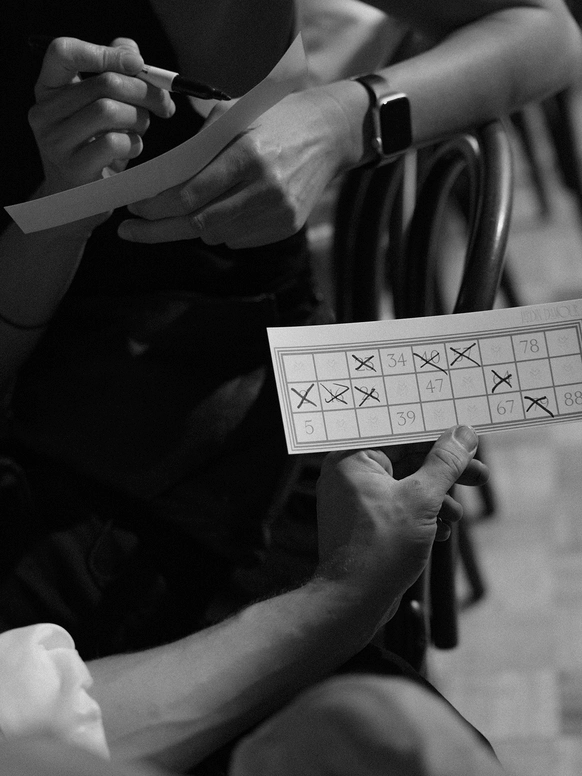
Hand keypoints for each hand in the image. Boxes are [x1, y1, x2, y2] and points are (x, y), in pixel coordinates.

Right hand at [28, 36, 174, 195]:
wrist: (78, 202)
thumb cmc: (95, 150)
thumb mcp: (100, 110)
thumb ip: (112, 75)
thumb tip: (131, 50)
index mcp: (48, 89)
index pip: (64, 51)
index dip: (104, 52)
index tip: (137, 63)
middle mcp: (44, 113)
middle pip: (103, 83)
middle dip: (143, 91)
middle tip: (163, 104)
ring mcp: (55, 142)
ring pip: (110, 110)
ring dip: (140, 119)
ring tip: (142, 129)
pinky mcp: (73, 168)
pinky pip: (114, 143)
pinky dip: (134, 144)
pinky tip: (132, 150)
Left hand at [118, 84, 361, 247]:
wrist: (330, 134)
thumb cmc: (275, 118)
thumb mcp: (234, 117)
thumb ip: (198, 148)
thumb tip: (158, 182)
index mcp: (249, 155)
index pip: (191, 194)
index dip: (156, 206)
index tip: (133, 207)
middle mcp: (266, 189)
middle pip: (200, 223)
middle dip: (160, 229)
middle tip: (131, 231)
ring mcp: (279, 213)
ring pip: (217, 235)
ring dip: (192, 226)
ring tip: (180, 212)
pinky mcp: (287, 227)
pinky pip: (239, 239)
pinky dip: (221, 229)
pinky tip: (222, 209)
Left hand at [315, 425, 486, 612]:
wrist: (353, 602)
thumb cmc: (380, 548)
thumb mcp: (422, 499)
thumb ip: (445, 463)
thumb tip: (464, 434)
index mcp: (353, 457)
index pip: (402, 433)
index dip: (438, 435)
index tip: (466, 438)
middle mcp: (350, 473)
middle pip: (407, 459)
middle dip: (445, 472)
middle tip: (479, 473)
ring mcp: (355, 499)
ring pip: (406, 485)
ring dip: (437, 498)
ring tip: (456, 516)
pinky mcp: (365, 522)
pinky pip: (398, 506)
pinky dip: (422, 515)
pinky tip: (441, 532)